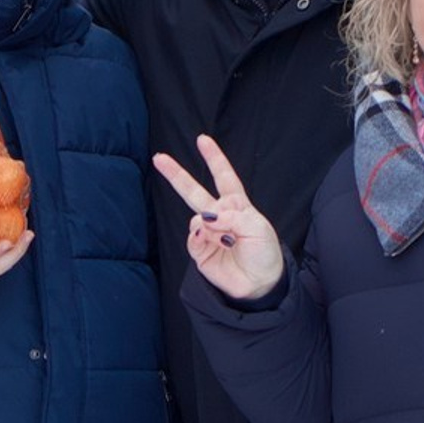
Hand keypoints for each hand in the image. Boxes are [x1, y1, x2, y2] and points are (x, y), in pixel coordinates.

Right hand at [152, 135, 284, 300]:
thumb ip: (231, 216)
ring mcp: (207, 233)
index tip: (203, 140)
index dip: (214, 158)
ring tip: (226, 239)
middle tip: (159, 158)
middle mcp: (220, 216)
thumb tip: (204, 217)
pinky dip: (199, 237)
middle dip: (177, 174)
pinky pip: (192, 238)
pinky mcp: (199, 251)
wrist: (260, 283)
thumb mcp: (257, 227)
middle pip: (194, 191)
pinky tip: (209, 241)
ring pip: (195, 218)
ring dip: (209, 225)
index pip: (224, 176)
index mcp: (237, 205)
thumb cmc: (264, 252)